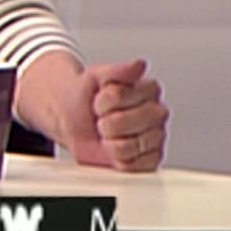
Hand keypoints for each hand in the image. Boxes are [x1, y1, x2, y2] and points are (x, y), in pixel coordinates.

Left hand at [20, 53, 167, 171]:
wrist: (73, 121)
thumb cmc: (85, 99)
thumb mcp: (95, 76)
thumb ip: (117, 71)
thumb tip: (140, 65)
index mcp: (148, 90)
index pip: (119, 96)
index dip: (102, 101)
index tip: (99, 100)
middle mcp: (157, 113)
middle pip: (125, 122)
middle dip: (104, 122)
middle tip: (102, 119)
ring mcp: (157, 137)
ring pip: (130, 145)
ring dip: (109, 142)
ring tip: (108, 135)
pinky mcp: (153, 159)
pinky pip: (135, 165)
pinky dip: (118, 160)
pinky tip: (115, 149)